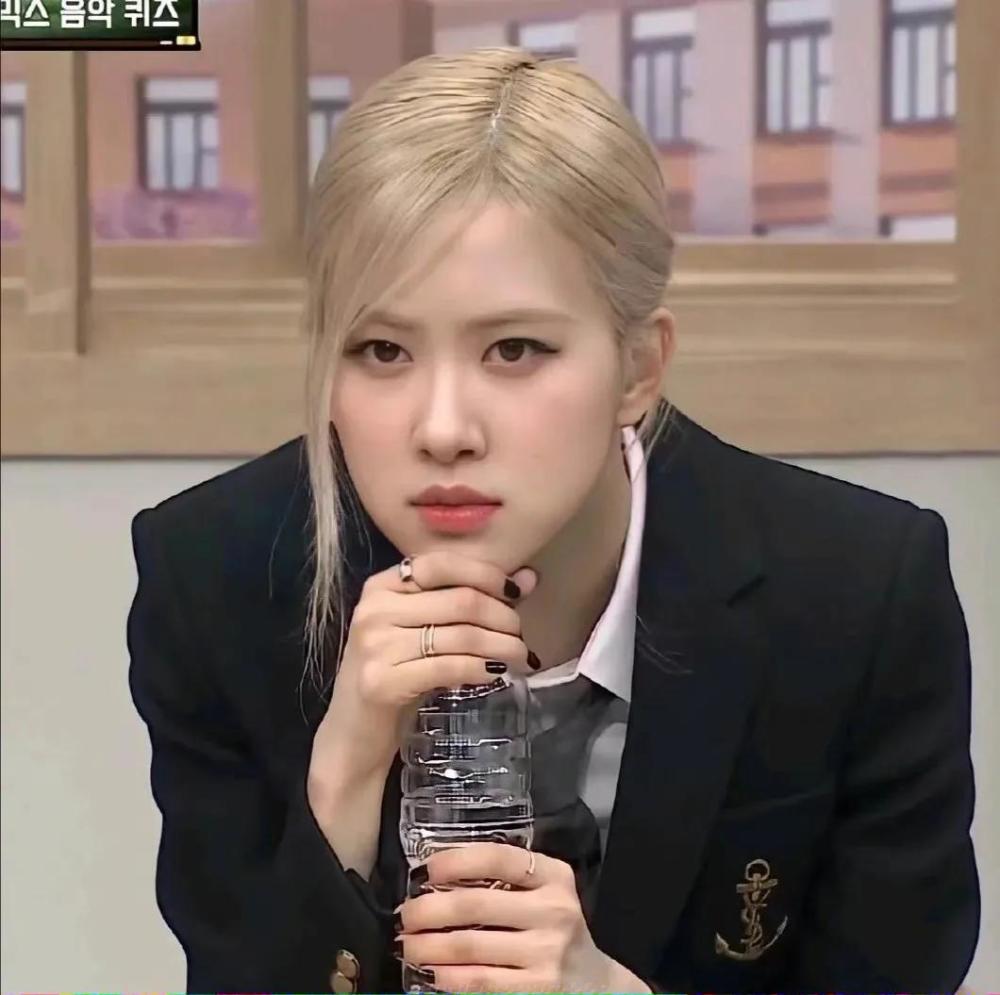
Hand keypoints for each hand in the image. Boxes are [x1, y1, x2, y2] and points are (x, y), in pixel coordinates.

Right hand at [310, 551, 538, 786]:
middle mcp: (374, 609)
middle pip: (460, 600)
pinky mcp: (382, 681)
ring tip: (521, 656)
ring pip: (461, 635)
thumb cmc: (395, 675)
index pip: (442, 564)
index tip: (516, 593)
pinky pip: (449, 667)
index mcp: (381, 586)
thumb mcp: (424, 632)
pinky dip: (481, 668)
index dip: (486, 575)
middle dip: (503, 617)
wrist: (353, 734)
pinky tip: (497, 673)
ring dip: (501, 645)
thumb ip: (469, 600)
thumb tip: (529, 577)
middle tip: (522, 636)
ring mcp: (375, 645)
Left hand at [394, 842, 651, 993]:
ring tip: (408, 944)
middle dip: (429, 909)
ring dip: (428, 945)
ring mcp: (546, 953)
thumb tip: (437, 873)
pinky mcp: (537, 989)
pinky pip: (479, 981)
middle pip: (475, 904)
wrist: (595, 985)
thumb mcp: (545, 893)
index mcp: (553, 876)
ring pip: (470, 946)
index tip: (427, 869)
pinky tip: (431, 972)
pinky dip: (448, 976)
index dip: (456, 861)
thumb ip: (507, 879)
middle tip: (406, 914)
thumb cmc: (554, 929)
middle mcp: (553, 911)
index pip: (498, 857)